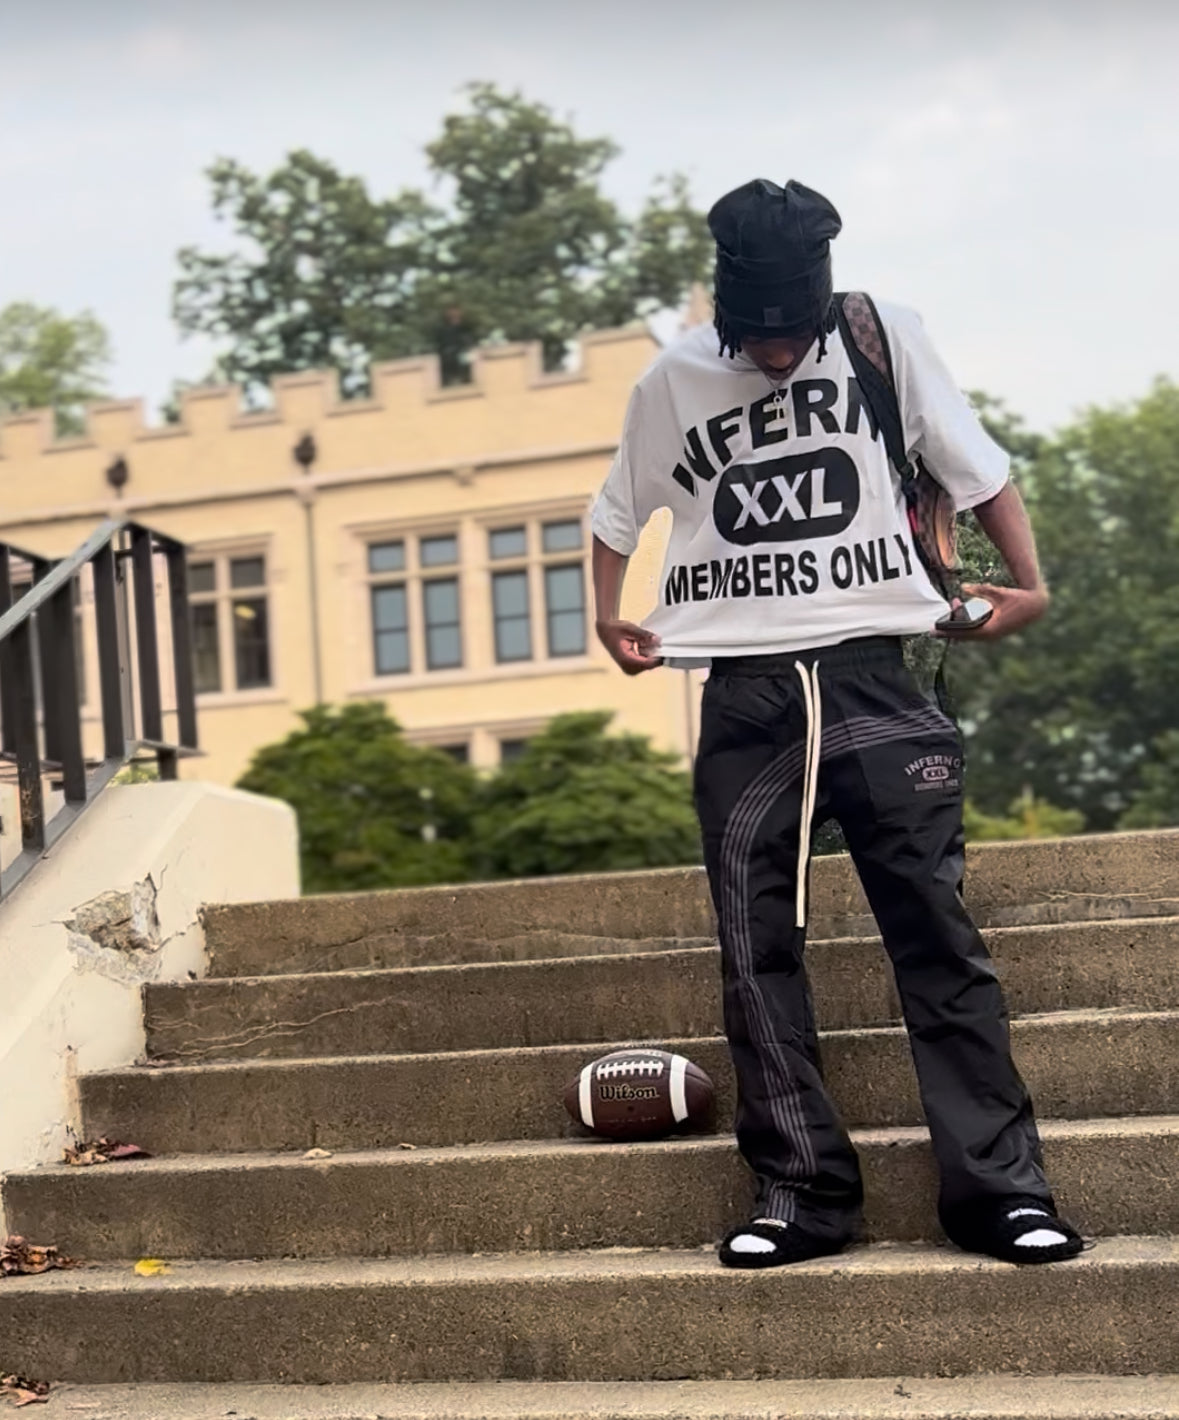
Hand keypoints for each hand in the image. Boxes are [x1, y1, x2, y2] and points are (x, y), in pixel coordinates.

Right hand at [595, 618, 662, 673]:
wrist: (603, 631)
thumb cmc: (613, 630)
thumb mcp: (629, 628)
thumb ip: (645, 635)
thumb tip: (658, 640)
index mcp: (626, 660)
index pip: (648, 663)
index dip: (659, 656)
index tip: (666, 648)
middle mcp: (628, 668)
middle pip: (650, 664)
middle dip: (654, 652)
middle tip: (653, 639)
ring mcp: (630, 669)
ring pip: (649, 663)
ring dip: (650, 652)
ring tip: (642, 640)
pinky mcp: (632, 667)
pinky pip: (645, 662)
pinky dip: (646, 653)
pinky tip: (640, 643)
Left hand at [935, 582, 1049, 640]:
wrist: (1036, 605)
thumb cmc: (1017, 598)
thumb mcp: (996, 592)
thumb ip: (979, 590)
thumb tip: (964, 587)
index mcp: (989, 629)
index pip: (963, 633)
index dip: (947, 632)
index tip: (934, 631)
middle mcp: (990, 636)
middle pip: (964, 636)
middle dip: (950, 628)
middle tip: (936, 625)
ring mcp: (993, 636)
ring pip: (970, 635)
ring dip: (959, 626)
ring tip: (951, 611)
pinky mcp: (995, 633)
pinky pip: (976, 632)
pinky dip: (967, 626)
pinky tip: (961, 618)